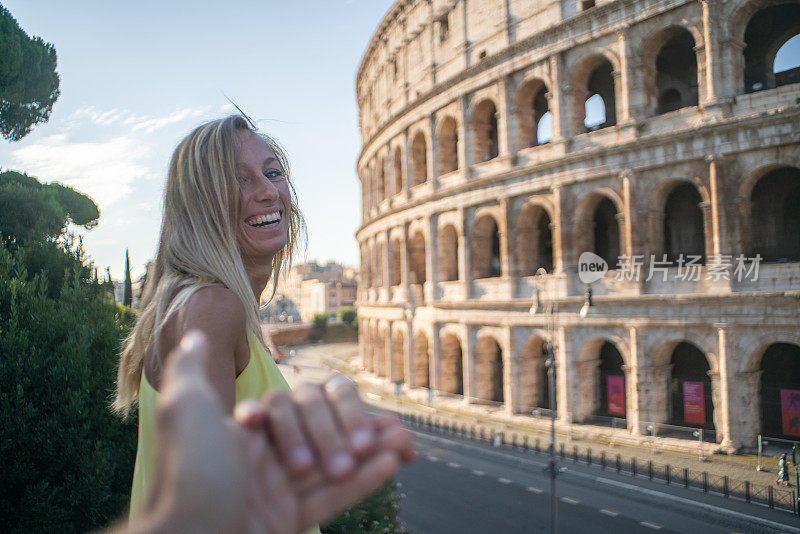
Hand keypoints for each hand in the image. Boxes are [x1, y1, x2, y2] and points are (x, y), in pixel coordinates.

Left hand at [125, 331, 414, 533]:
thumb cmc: (188, 473)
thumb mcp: (185, 409)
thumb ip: (191, 369)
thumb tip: (195, 335)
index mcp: (242, 431)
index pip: (297, 407)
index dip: (331, 409)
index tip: (353, 407)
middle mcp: (259, 458)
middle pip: (320, 434)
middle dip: (350, 433)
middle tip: (376, 438)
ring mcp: (274, 492)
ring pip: (331, 465)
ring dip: (369, 452)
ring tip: (405, 442)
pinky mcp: (286, 523)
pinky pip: (329, 499)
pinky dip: (363, 482)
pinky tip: (392, 463)